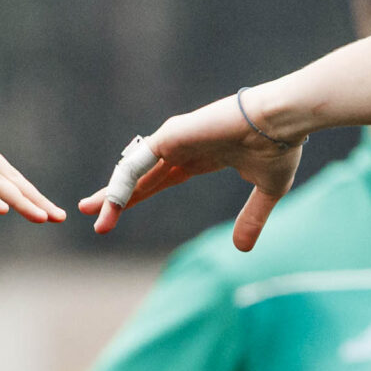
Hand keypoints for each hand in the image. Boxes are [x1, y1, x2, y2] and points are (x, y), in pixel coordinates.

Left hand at [79, 81, 305, 250]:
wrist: (284, 120)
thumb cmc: (281, 147)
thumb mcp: (267, 191)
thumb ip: (252, 219)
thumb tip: (242, 249)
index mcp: (197, 158)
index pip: (156, 181)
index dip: (135, 198)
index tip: (114, 216)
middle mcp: (180, 148)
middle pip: (137, 177)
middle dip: (113, 196)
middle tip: (86, 212)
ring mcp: (174, 139)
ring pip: (133, 170)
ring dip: (113, 193)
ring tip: (91, 214)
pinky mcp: (172, 134)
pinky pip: (139, 162)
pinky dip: (123, 181)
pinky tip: (109, 201)